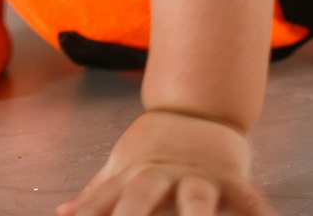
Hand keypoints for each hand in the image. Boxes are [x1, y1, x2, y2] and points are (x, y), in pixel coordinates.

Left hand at [57, 109, 273, 215]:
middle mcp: (162, 177)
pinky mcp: (232, 180)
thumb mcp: (120, 168)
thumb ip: (96, 196)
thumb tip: (62, 213)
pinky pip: (249, 202)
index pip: (102, 203)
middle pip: (142, 197)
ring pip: (196, 201)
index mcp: (132, 176)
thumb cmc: (153, 148)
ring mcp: (198, 178)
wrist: (198, 106)